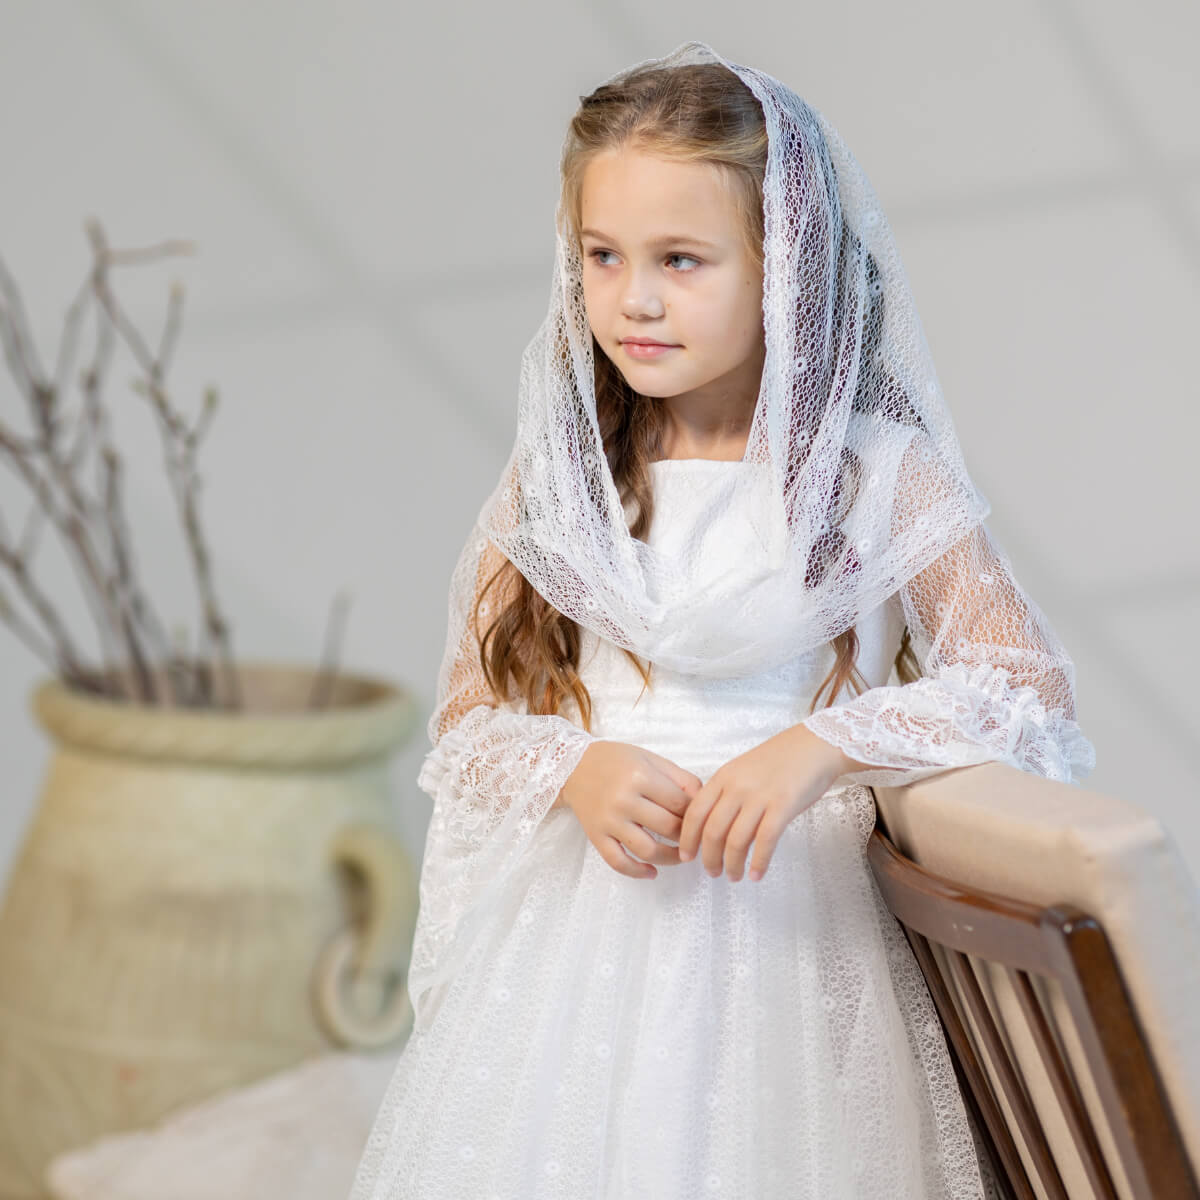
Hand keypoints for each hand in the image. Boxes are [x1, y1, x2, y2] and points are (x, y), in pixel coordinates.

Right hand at [559, 741, 701, 880]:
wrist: (575, 766)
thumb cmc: (618, 761)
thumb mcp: (651, 760)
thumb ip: (680, 779)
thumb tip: (705, 802)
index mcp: (640, 776)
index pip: (680, 803)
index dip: (696, 814)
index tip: (701, 819)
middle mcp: (624, 799)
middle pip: (668, 827)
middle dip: (687, 836)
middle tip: (693, 837)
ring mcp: (609, 820)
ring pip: (647, 850)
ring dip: (670, 858)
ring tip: (680, 857)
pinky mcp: (596, 836)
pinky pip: (618, 862)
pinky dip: (637, 872)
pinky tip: (652, 872)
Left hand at [677, 724, 861, 881]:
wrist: (814, 745)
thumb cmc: (781, 759)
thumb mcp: (743, 769)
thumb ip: (727, 792)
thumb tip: (714, 825)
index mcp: (724, 777)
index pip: (695, 812)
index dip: (687, 838)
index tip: (686, 856)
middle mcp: (737, 787)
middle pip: (712, 830)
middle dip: (709, 857)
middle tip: (712, 872)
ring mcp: (760, 796)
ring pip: (736, 840)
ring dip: (732, 864)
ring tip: (734, 876)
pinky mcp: (783, 805)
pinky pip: (765, 840)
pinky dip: (758, 862)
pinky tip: (756, 874)